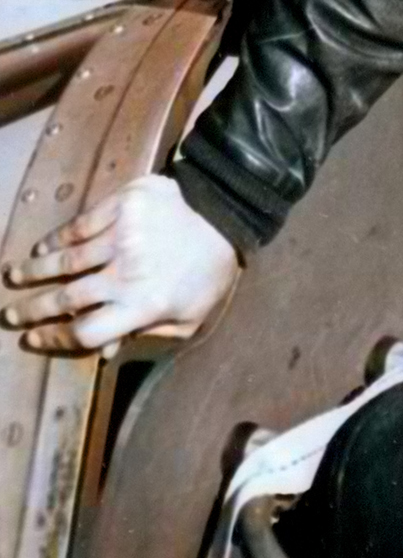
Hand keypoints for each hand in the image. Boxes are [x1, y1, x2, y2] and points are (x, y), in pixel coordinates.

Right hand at [2, 175, 239, 353]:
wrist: (227, 212)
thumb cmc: (208, 269)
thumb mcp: (190, 315)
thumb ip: (148, 334)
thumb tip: (105, 351)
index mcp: (145, 305)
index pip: (86, 332)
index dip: (54, 339)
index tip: (33, 338)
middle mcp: (129, 274)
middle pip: (66, 298)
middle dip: (32, 308)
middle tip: (10, 314)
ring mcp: (124, 237)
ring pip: (66, 260)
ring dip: (35, 271)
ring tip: (16, 277)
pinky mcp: (123, 205)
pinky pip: (80, 225)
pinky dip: (57, 238)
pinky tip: (43, 246)